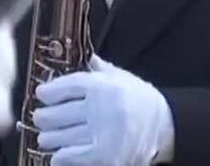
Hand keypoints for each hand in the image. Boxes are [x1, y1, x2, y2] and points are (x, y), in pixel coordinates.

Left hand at [33, 55, 174, 165]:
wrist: (168, 126)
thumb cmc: (140, 100)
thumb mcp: (121, 77)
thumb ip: (98, 67)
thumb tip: (78, 54)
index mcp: (101, 86)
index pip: (63, 87)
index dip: (48, 92)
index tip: (41, 94)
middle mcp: (99, 109)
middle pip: (56, 114)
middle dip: (43, 117)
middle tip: (41, 118)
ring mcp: (101, 134)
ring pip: (58, 137)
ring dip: (49, 138)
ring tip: (47, 137)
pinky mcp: (105, 157)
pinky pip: (70, 157)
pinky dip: (60, 156)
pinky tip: (59, 154)